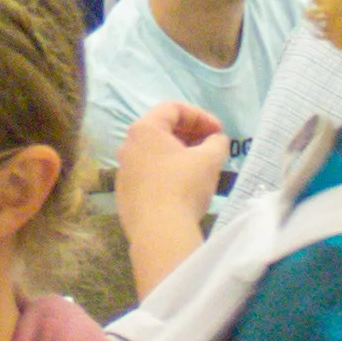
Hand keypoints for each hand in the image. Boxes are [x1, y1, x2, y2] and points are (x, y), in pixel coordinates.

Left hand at [107, 102, 227, 295]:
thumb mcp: (209, 159)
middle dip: (190, 135)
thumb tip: (216, 140)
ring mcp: (123, 172)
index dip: (200, 116)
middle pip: (161, 130)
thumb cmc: (183, 186)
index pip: (173, 108)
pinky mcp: (124, 194)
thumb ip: (216, 142)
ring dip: (179, 155)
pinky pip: (148, 175)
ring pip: (154, 154)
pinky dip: (167, 173)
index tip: (218, 131)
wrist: (158, 232)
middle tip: (211, 146)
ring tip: (200, 167)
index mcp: (144, 130)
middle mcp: (128, 146)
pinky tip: (183, 188)